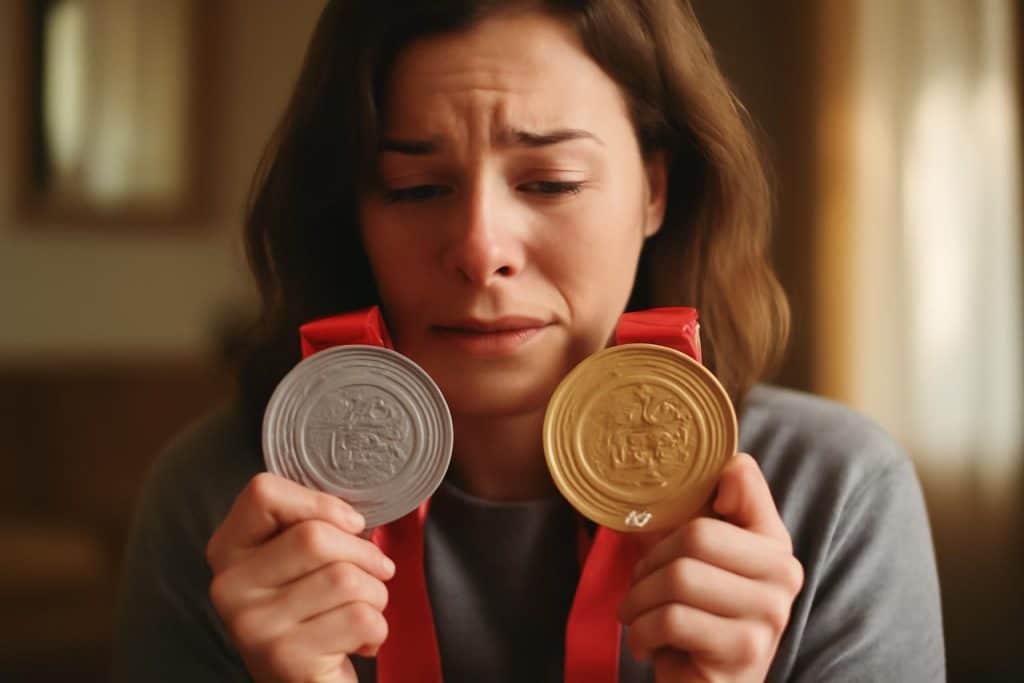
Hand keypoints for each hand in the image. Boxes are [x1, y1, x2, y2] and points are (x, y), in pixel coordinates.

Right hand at [206, 473, 395, 682]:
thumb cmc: (310, 613)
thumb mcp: (295, 563)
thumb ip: (309, 526)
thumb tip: (355, 515)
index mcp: (228, 549)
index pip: (263, 493)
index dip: (320, 502)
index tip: (351, 524)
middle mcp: (228, 586)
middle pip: (314, 537)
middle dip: (365, 553)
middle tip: (378, 570)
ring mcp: (252, 625)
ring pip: (344, 578)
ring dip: (376, 593)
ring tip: (365, 610)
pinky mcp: (285, 659)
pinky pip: (360, 618)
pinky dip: (378, 628)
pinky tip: (361, 642)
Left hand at [618, 453, 803, 681]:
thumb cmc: (694, 616)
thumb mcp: (700, 557)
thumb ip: (714, 506)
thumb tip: (735, 461)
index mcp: (774, 542)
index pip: (738, 484)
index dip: (697, 494)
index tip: (673, 529)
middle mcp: (784, 575)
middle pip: (695, 536)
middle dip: (649, 563)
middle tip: (639, 587)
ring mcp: (769, 616)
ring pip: (679, 579)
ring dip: (639, 601)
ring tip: (638, 616)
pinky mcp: (745, 651)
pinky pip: (673, 619)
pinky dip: (643, 631)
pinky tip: (647, 642)